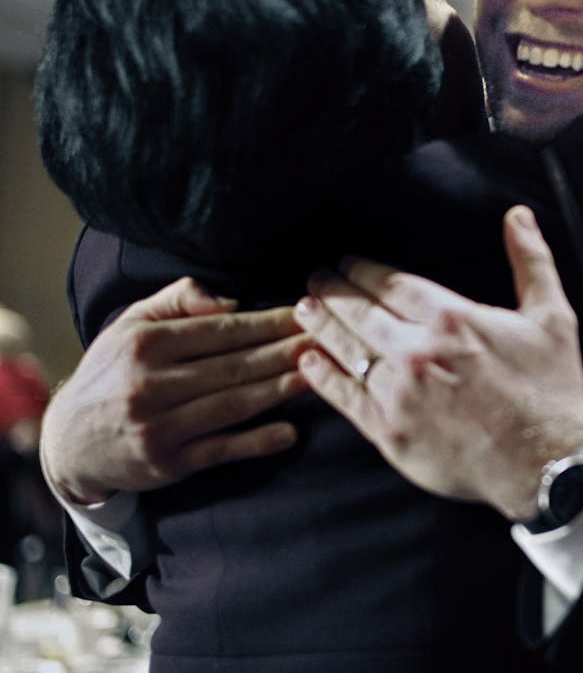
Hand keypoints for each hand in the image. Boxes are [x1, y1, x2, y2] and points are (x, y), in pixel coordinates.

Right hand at [41, 278, 308, 505]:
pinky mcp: (168, 464)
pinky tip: (289, 432)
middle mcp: (150, 384)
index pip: (223, 331)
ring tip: (320, 375)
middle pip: (234, 366)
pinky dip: (256, 442)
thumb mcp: (131, 325)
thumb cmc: (113, 373)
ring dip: (280, 391)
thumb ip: (177, 300)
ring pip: (232, 405)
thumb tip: (229, 302)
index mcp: (146, 344)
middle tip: (331, 341)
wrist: (68, 442)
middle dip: (287, 351)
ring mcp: (160, 427)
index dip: (271, 322)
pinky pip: (220, 450)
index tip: (310, 313)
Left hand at [294, 205, 582, 520]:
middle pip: (359, 313)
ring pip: (346, 351)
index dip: (363, 270)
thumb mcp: (552, 316)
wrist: (547, 464)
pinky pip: (346, 399)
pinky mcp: (391, 433)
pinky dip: (322, 378)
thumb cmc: (552, 389)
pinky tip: (309, 362)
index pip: (391, 284)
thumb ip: (531, 261)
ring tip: (304, 310)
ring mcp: (400, 395)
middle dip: (333, 292)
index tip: (347, 262)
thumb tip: (518, 216)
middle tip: (316, 279)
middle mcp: (418, 353)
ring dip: (320, 327)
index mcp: (452, 320)